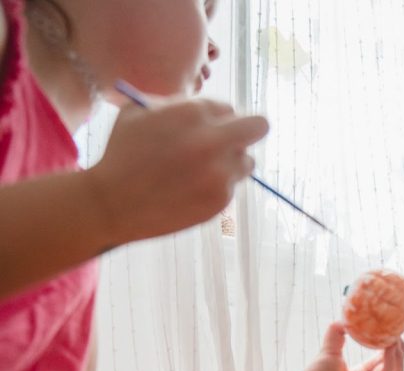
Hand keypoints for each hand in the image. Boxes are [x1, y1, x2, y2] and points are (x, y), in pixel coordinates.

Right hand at [86, 99, 268, 245]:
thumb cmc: (123, 154)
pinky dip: (217, 185)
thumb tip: (206, 110)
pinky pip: (232, 186)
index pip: (228, 108)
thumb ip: (175, 105)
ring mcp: (220, 172)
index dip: (218, 117)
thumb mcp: (138, 113)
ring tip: (203, 169)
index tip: (210, 126)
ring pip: (247, 160)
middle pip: (259, 126)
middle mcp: (212, 141)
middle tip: (240, 136)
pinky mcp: (221, 198)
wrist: (113, 202)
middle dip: (251, 129)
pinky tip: (191, 188)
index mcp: (192, 113)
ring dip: (231, 161)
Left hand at [278, 322, 403, 370]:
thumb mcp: (329, 353)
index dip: (390, 352)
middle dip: (398, 354)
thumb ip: (337, 336)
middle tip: (398, 336)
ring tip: (395, 339)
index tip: (393, 335)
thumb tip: (342, 320)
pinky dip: (390, 365)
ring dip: (397, 358)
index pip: (382, 367)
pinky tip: (389, 349)